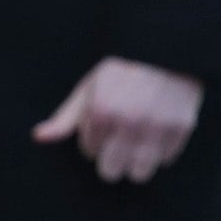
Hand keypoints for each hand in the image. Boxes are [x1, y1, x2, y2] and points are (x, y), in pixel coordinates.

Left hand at [34, 55, 202, 182]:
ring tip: (138, 142)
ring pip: (139, 173)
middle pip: (111, 172)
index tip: (106, 123)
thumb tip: (39, 136)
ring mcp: (157, 126)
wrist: (168, 47)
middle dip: (112, 159)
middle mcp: (129, 121)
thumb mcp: (90, 86)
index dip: (95, 140)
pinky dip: (160, 152)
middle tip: (119, 140)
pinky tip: (158, 131)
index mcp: (102, 111)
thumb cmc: (124, 68)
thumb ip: (66, 117)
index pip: (89, 153)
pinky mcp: (181, 127)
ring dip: (136, 162)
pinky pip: (165, 160)